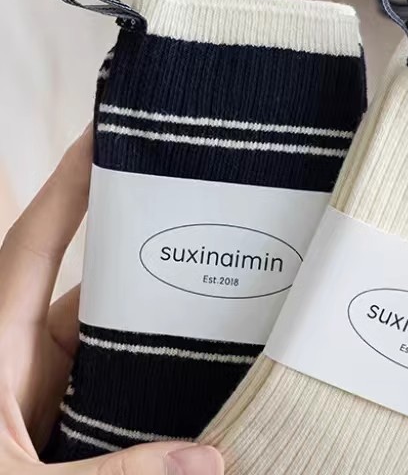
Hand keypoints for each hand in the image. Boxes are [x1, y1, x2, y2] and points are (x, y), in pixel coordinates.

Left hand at [0, 129, 224, 474]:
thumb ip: (116, 474)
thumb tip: (211, 457)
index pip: (35, 245)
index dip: (69, 186)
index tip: (104, 133)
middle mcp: (19, 360)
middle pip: (91, 289)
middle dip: (144, 256)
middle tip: (203, 219)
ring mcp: (40, 391)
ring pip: (109, 338)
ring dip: (156, 325)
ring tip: (222, 301)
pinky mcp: (57, 422)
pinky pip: (112, 380)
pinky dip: (150, 373)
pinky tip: (197, 376)